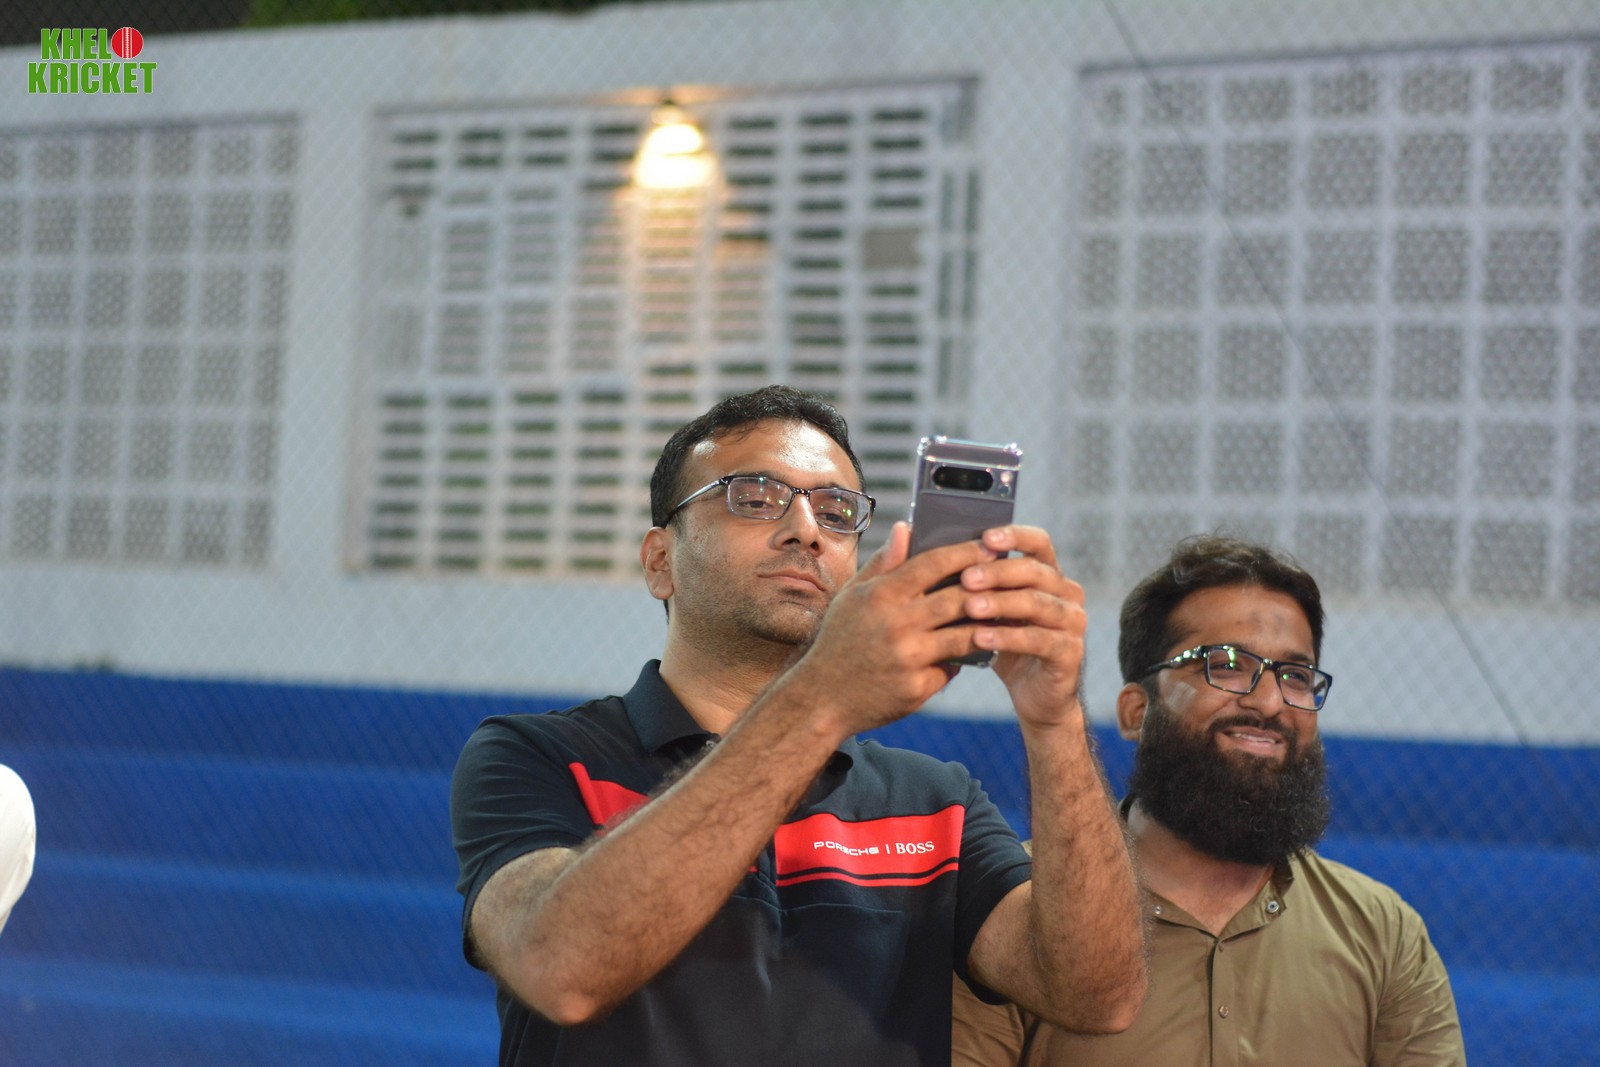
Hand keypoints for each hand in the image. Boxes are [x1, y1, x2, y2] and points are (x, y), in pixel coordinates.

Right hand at [785, 521, 1008, 735]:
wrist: (822, 699)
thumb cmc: (839, 640)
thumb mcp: (852, 597)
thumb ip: (884, 563)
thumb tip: (906, 527)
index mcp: (880, 596)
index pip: (933, 564)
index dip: (966, 552)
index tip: (991, 544)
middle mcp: (896, 624)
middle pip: (957, 598)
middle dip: (989, 586)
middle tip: (1011, 576)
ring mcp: (908, 658)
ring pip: (965, 635)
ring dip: (987, 624)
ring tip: (1004, 613)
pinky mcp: (917, 687)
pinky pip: (952, 667)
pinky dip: (965, 658)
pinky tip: (978, 649)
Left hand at [958, 525, 1086, 728]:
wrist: (1032, 695)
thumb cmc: (1002, 643)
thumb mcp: (985, 610)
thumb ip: (967, 582)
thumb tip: (926, 548)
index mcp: (1048, 574)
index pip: (1039, 542)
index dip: (1015, 536)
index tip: (985, 537)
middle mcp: (1067, 592)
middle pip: (1035, 571)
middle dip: (998, 573)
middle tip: (966, 578)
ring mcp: (1073, 621)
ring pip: (1037, 603)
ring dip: (1001, 603)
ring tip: (970, 607)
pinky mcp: (1070, 651)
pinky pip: (1039, 639)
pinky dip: (1008, 637)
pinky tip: (980, 638)